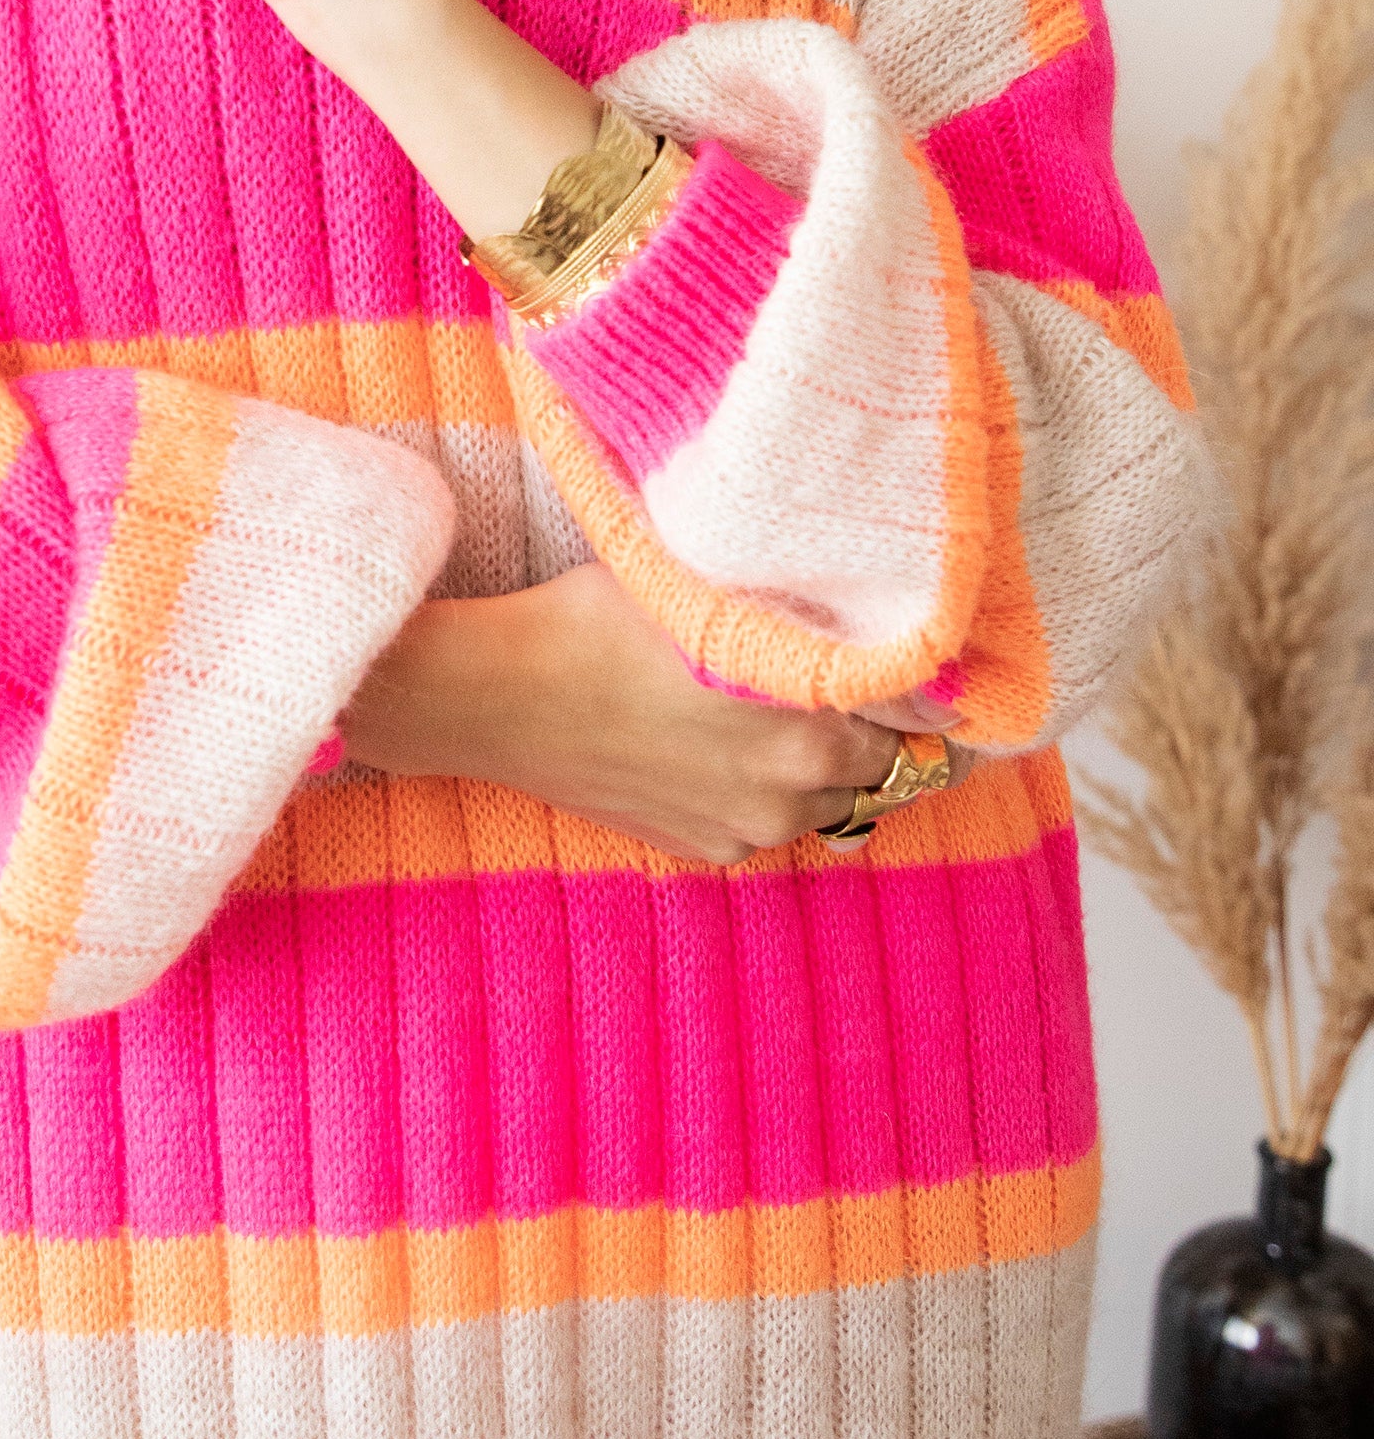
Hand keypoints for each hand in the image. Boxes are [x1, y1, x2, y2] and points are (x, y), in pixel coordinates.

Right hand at [343, 562, 922, 863]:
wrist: (497, 694)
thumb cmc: (600, 619)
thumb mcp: (717, 589)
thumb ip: (813, 612)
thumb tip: (893, 610)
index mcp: (813, 727)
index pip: (933, 726)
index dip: (941, 692)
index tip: (938, 667)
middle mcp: (794, 794)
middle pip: (890, 769)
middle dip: (884, 728)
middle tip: (863, 677)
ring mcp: (748, 830)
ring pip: (832, 802)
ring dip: (827, 763)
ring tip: (781, 706)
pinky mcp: (705, 849)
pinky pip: (770, 820)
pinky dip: (767, 787)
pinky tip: (721, 738)